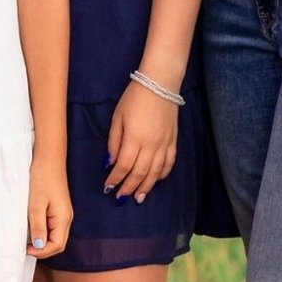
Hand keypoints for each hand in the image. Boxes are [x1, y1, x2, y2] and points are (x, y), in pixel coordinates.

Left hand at [26, 153, 71, 259]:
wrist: (48, 157)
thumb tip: (39, 246)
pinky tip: (30, 227)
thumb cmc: (42, 178)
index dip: (42, 252)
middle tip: (24, 247)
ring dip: (41, 240)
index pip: (57, 245)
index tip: (25, 249)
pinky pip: (51, 225)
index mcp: (63, 218)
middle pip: (58, 243)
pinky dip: (41, 231)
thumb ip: (38, 226)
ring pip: (54, 235)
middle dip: (42, 249)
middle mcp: (66, 218)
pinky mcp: (56, 207)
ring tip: (25, 239)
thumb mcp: (36, 204)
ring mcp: (62, 212)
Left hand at [103, 83, 179, 201]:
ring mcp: (164, 144)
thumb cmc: (134, 98)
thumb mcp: (117, 117)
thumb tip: (109, 163)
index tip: (108, 187)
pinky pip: (169, 163)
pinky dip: (162, 175)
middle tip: (120, 198)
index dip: (115, 179)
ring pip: (155, 172)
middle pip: (139, 173)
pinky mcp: (173, 141)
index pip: (124, 166)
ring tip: (138, 198)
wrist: (160, 84)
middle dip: (129, 187)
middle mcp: (151, 144)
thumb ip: (114, 141)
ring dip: (146, 187)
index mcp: (134, 138)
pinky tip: (155, 181)